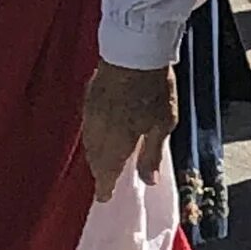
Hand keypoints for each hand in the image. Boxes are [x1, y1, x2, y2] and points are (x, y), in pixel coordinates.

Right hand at [80, 61, 175, 201]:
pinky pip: (88, 126)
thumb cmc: (154, 89)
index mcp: (116, 144)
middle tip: (105, 181)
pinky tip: (99, 134)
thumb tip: (148, 181)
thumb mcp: (163, 124)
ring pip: (89, 144)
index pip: (106, 173)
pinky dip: (93, 136)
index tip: (104, 198)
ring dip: (95, 155)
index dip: (105, 187)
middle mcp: (98, 133)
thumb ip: (152, 153)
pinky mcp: (89, 98)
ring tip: (103, 161)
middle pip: (95, 160)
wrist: (134, 51)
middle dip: (100, 172)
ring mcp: (90, 114)